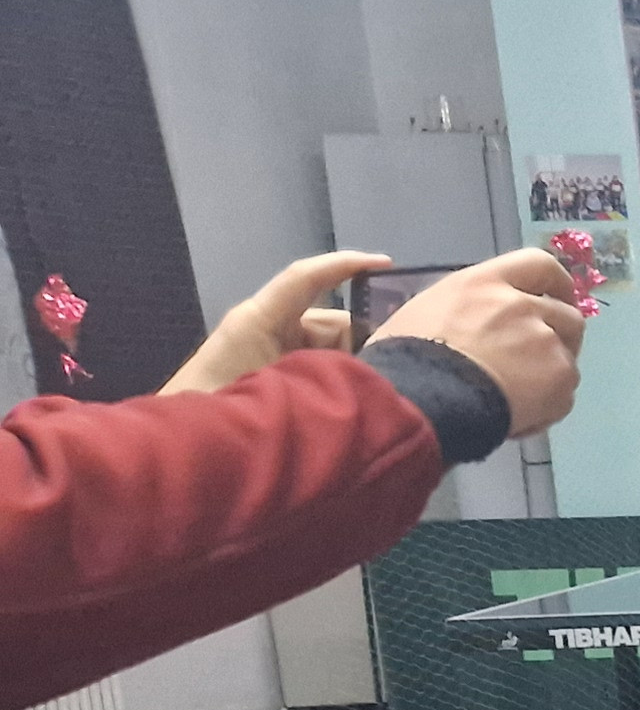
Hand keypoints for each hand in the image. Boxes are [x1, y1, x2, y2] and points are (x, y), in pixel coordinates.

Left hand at [162, 251, 388, 394]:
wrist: (180, 445)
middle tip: (369, 386)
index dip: (346, 264)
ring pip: (332, 349)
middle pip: (333, 323)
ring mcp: (272, 350)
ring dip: (346, 373)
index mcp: (261, 319)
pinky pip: (318, 366)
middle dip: (359, 349)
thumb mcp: (277, 388)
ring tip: (344, 406)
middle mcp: (269, 327)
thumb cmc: (219, 408)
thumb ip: (327, 373)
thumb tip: (373, 371)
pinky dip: (333, 383)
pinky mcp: (275, 371)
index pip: (306, 278)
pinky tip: (335, 408)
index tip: (388, 265)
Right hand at [375, 250, 587, 435]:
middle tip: (538, 359)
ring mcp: (545, 340)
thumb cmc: (404, 360)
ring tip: (522, 394)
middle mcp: (522, 305)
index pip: (539, 264)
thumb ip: (469, 309)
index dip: (556, 283)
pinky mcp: (560, 377)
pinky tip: (518, 417)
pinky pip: (565, 393)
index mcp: (485, 283)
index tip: (557, 298)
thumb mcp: (427, 313)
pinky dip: (547, 407)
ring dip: (552, 372)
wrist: (417, 401)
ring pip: (567, 355)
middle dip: (560, 336)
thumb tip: (481, 323)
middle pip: (566, 314)